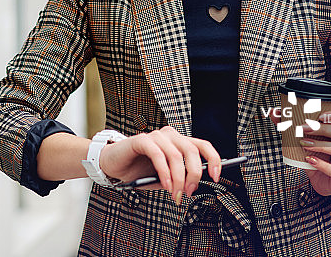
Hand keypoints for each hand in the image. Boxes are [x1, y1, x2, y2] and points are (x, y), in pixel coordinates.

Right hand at [98, 125, 220, 204]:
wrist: (113, 166)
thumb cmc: (139, 171)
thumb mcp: (165, 178)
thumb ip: (179, 178)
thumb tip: (195, 184)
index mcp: (179, 142)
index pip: (203, 146)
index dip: (214, 160)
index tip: (216, 177)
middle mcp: (170, 135)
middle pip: (192, 151)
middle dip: (194, 175)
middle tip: (189, 192)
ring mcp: (156, 136)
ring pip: (176, 155)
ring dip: (178, 178)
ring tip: (175, 194)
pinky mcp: (141, 140)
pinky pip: (158, 155)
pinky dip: (164, 172)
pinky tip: (164, 184)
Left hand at [268, 109, 330, 195]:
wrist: (323, 180)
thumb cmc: (316, 156)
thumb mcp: (305, 141)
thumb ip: (291, 126)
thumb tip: (275, 112)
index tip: (320, 115)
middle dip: (324, 129)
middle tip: (304, 128)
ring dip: (322, 145)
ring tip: (305, 144)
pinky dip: (322, 165)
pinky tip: (310, 160)